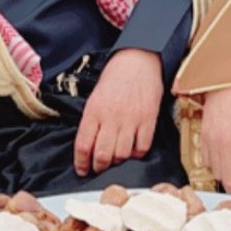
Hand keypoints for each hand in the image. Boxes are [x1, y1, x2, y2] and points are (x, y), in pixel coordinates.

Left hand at [74, 50, 163, 176]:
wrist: (138, 61)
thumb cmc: (115, 78)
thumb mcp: (95, 97)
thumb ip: (92, 121)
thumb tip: (89, 146)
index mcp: (94, 111)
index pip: (83, 145)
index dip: (81, 162)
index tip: (82, 169)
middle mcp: (111, 118)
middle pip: (102, 154)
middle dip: (99, 166)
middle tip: (99, 167)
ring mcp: (131, 120)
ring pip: (121, 154)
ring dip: (117, 161)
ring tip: (116, 158)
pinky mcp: (148, 120)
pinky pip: (142, 147)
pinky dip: (136, 154)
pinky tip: (132, 149)